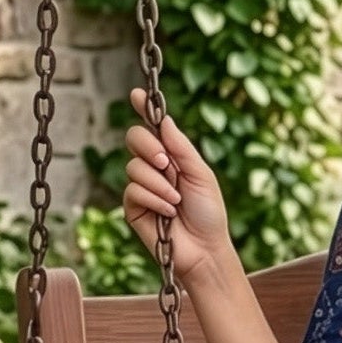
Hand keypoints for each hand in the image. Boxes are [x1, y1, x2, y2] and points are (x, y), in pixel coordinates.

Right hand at [122, 87, 231, 284]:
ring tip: (176, 201)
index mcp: (173, 156)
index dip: (143, 109)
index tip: (136, 94)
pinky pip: (132, 190)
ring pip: (133, 167)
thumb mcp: (201, 174)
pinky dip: (153, 199)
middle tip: (166, 163)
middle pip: (134, 139)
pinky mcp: (133, 207)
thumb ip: (181, 147)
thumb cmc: (208, 212)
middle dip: (148, 146)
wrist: (205, 248)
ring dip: (159, 184)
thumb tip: (165, 120)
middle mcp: (154, 168)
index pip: (153, 128)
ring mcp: (142, 186)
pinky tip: (168, 213)